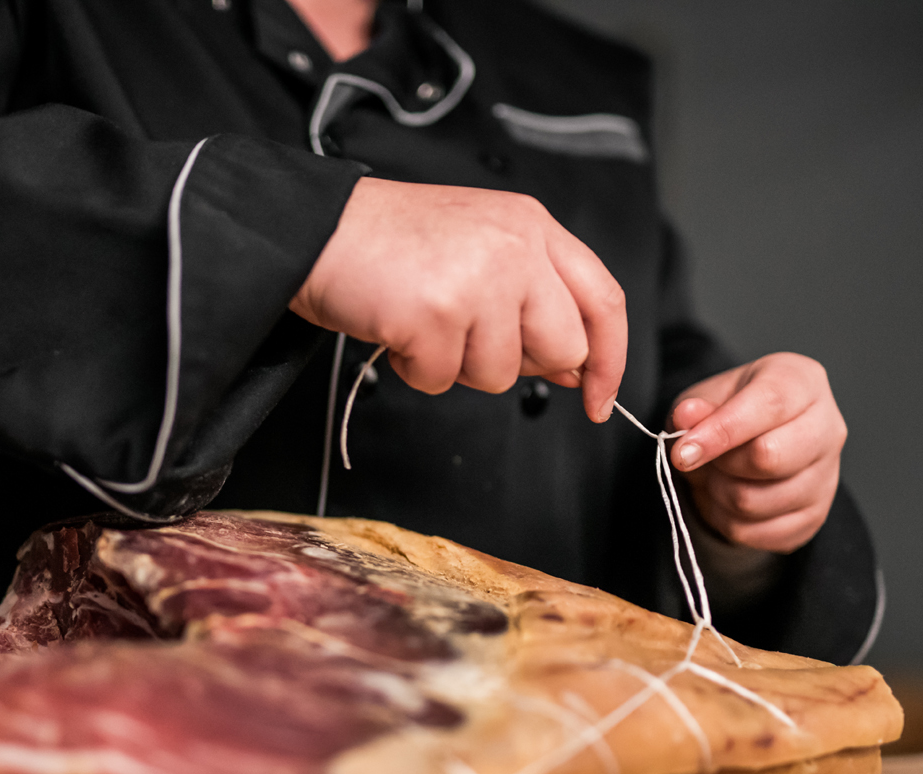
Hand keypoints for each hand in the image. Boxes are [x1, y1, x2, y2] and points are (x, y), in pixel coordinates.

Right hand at [289, 177, 627, 420]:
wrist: (314, 231)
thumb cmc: (389, 245)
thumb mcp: (478, 249)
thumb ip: (534, 299)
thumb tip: (575, 368)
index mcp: (531, 225)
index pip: (603, 300)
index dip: (609, 358)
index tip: (600, 398)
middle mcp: (515, 245)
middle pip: (561, 347)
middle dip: (514, 362)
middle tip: (463, 335)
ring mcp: (480, 278)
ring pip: (501, 373)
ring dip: (455, 364)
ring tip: (420, 319)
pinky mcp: (437, 312)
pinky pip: (443, 379)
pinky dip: (414, 368)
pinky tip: (396, 328)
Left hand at [668, 352, 845, 553]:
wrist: (752, 443)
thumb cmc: (732, 412)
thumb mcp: (706, 398)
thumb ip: (695, 408)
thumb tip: (686, 416)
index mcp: (802, 382)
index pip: (769, 405)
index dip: (721, 431)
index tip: (683, 451)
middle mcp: (827, 427)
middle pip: (769, 457)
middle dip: (722, 464)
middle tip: (706, 457)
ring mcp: (827, 475)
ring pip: (755, 501)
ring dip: (719, 494)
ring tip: (718, 475)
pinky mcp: (815, 515)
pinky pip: (757, 533)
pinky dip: (728, 520)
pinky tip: (729, 497)